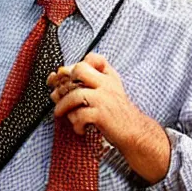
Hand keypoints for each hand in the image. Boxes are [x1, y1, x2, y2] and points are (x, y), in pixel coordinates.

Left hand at [47, 52, 170, 183]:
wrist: (135, 132)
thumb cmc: (117, 112)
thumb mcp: (109, 89)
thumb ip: (89, 82)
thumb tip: (56, 81)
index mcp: (108, 76)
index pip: (92, 58)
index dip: (75, 65)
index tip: (64, 77)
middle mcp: (106, 83)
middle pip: (79, 70)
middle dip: (65, 82)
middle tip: (59, 95)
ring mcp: (104, 98)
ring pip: (74, 95)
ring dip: (63, 106)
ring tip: (61, 113)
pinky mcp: (101, 115)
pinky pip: (79, 115)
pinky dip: (75, 123)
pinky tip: (79, 128)